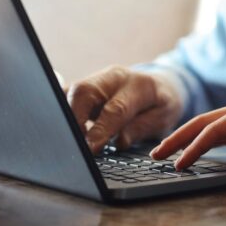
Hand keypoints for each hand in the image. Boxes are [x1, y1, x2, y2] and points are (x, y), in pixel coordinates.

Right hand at [67, 66, 183, 153]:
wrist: (160, 84)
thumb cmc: (161, 104)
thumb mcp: (163, 118)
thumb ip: (141, 128)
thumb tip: (119, 141)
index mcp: (139, 85)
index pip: (116, 108)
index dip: (101, 129)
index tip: (91, 148)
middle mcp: (114, 77)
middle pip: (85, 92)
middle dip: (74, 119)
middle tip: (74, 144)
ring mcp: (97, 79)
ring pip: (72, 92)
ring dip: (65, 116)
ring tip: (68, 140)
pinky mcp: (85, 86)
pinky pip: (67, 95)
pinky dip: (62, 111)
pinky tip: (62, 128)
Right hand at [151, 96, 225, 170]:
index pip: (215, 129)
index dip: (195, 147)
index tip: (179, 164)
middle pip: (203, 122)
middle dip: (178, 137)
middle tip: (155, 155)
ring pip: (209, 125)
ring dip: (187, 138)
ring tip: (167, 153)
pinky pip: (221, 132)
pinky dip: (204, 140)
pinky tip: (195, 149)